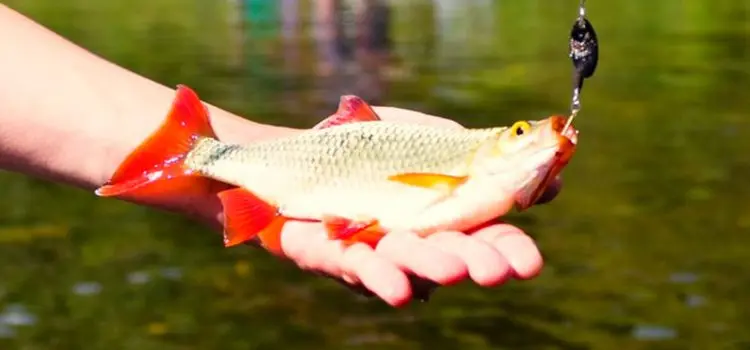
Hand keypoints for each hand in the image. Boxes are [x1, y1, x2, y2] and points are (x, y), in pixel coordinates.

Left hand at [197, 107, 560, 306]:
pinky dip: (381, 276)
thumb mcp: (433, 141)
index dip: (508, 250)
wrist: (305, 153)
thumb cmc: (374, 150)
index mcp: (445, 217)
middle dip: (475, 262)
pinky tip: (400, 290)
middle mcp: (417, 242)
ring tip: (455, 270)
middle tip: (497, 270)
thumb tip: (551, 169)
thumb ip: (481, 155)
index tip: (530, 263)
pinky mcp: (336, 254)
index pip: (486, 237)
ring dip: (432, 267)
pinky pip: (358, 266)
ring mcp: (378, 251)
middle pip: (452, 256)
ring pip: (409, 264)